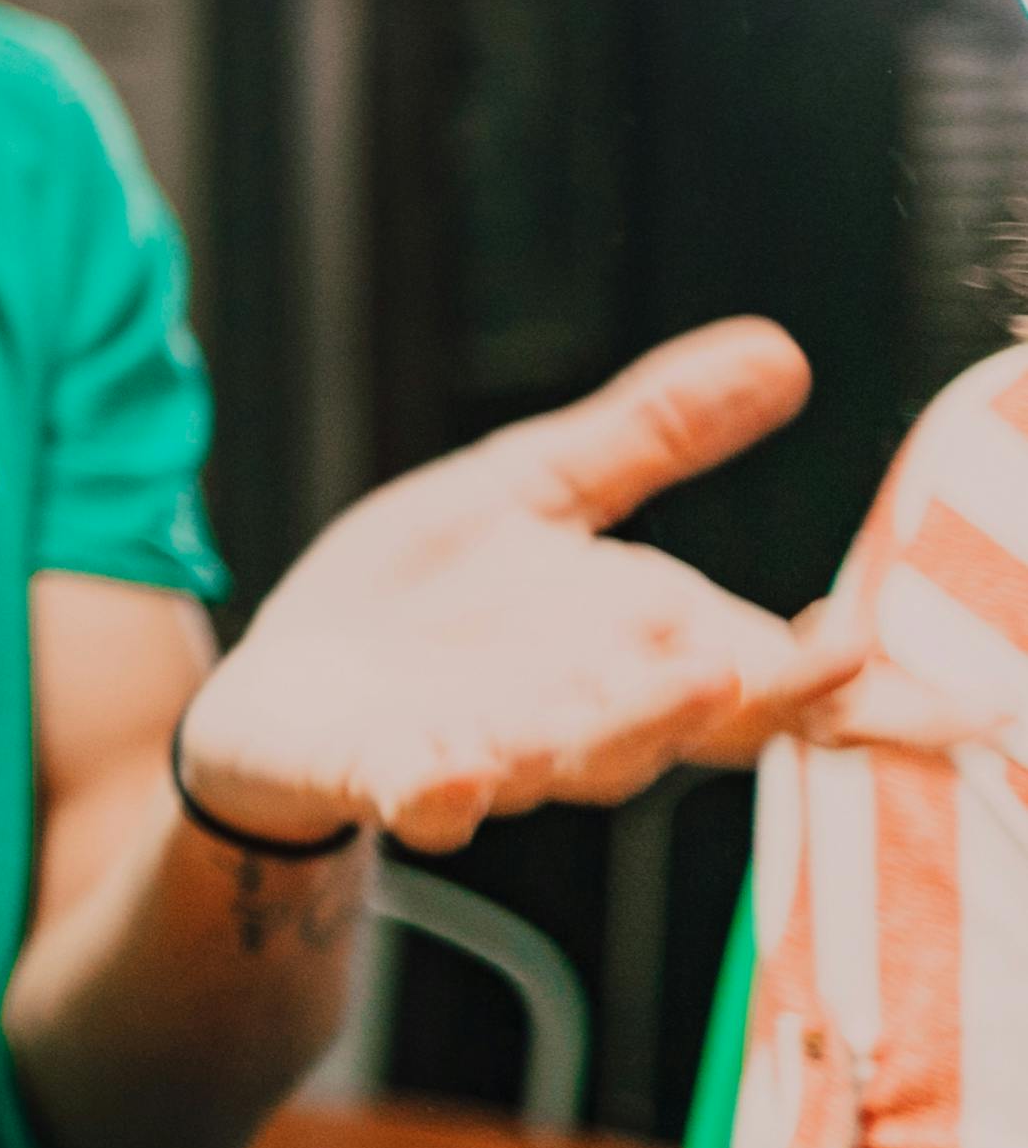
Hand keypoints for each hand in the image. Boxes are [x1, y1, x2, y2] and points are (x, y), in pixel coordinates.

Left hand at [178, 318, 858, 851]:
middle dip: (736, 695)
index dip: (813, 675)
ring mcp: (478, 753)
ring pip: (569, 758)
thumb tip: (781, 350)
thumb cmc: (427, 596)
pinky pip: (419, 796)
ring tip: (699, 684)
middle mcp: (574, 716)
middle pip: (672, 720)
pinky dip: (439, 791)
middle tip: (807, 666)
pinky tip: (451, 777)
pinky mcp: (375, 773)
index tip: (864, 645)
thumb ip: (649, 434)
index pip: (745, 674)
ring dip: (632, 726)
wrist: (282, 687)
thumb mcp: (531, 489)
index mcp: (628, 651)